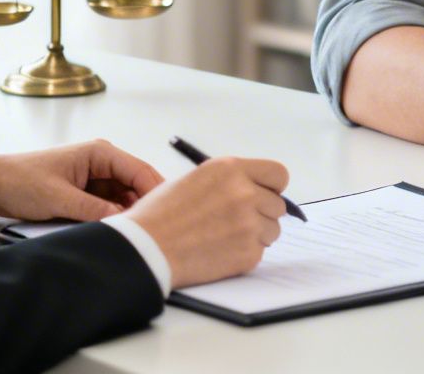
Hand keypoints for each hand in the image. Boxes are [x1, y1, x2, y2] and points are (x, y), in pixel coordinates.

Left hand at [0, 139, 164, 221]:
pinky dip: (114, 218)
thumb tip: (124, 223)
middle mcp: (103, 163)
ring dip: (129, 214)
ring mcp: (96, 178)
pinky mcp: (88, 193)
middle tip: (153, 231)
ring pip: (125, 198)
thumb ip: (94, 210)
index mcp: (100, 153)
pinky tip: (117, 231)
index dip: (156, 193)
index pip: (140, 171)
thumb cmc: (21, 181)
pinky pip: (110, 206)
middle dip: (145, 205)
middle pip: (137, 185)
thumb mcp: (59, 199)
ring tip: (136, 234)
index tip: (165, 216)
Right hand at [125, 157, 291, 288]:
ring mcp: (249, 224)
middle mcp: (244, 193)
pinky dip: (244, 254)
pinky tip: (219, 252)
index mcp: (230, 169)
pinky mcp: (248, 253)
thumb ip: (229, 180)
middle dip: (262, 213)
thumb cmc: (160, 214)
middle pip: (277, 205)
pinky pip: (260, 252)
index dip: (271, 186)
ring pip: (272, 230)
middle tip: (236, 222)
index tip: (263, 194)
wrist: (145, 249)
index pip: (278, 174)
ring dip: (256, 235)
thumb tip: (255, 189)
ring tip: (224, 237)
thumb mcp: (195, 179)